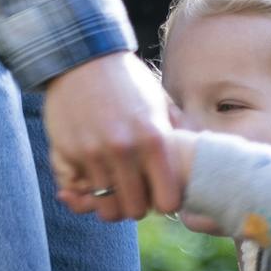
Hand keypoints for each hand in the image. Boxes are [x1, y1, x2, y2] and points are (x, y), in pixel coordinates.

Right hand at [45, 52, 182, 219]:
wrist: (82, 58)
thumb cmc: (128, 82)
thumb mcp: (160, 103)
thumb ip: (180, 132)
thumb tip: (205, 154)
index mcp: (154, 139)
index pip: (167, 201)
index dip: (165, 202)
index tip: (160, 193)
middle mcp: (124, 150)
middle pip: (134, 211)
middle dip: (137, 206)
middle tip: (135, 193)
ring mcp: (92, 153)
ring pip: (104, 208)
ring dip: (110, 202)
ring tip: (114, 187)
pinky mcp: (65, 152)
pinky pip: (76, 192)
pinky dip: (84, 191)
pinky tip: (91, 178)